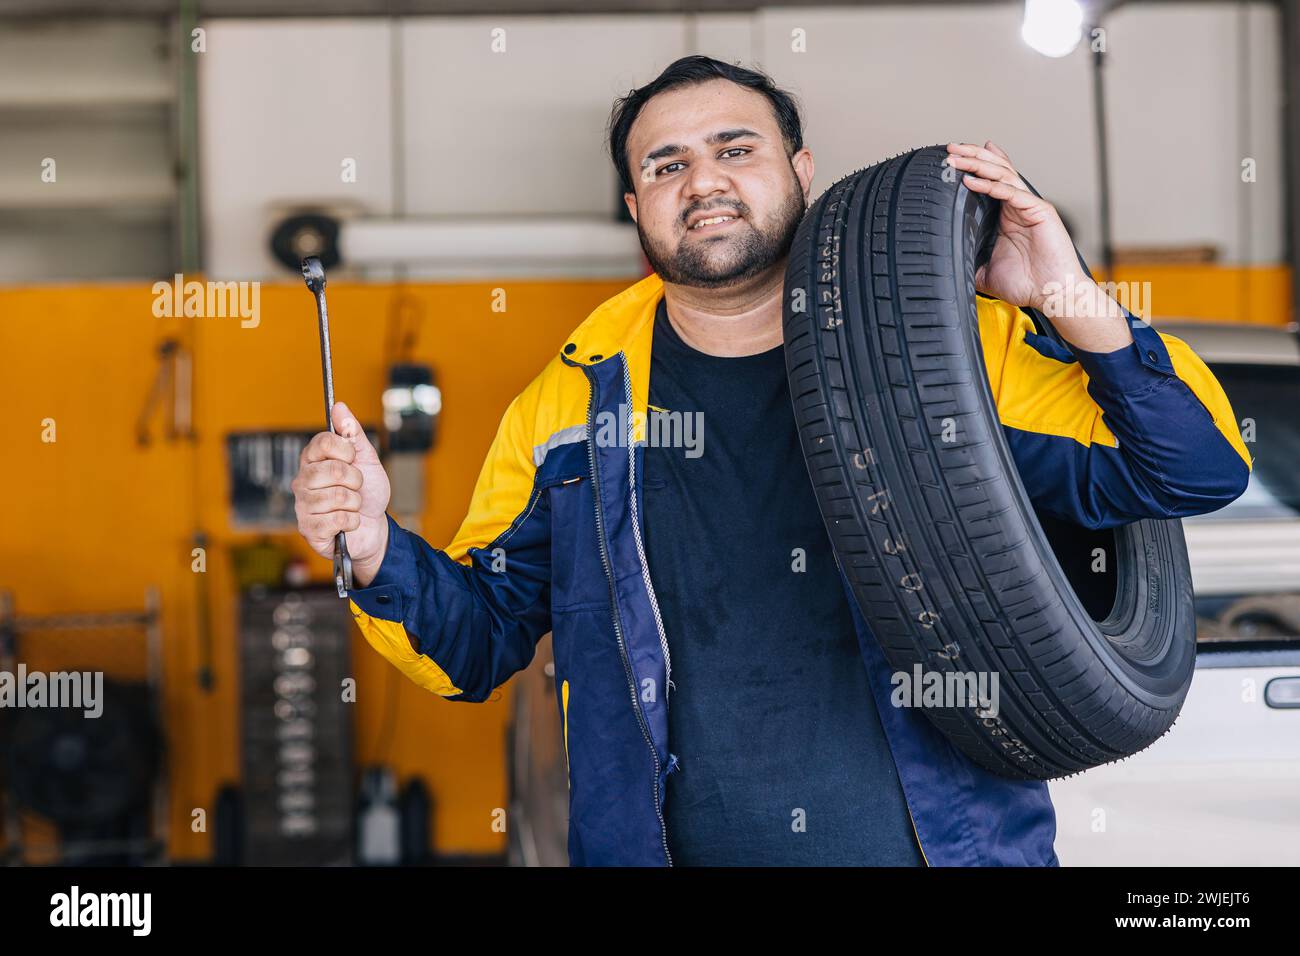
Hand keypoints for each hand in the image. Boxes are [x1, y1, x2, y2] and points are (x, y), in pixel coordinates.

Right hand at [291, 401, 390, 585]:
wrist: (374, 527)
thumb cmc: (368, 492)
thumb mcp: (367, 459)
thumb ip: (353, 433)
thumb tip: (339, 405)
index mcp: (313, 459)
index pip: (323, 441)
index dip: (346, 450)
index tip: (353, 459)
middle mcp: (302, 480)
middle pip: (333, 470)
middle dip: (356, 480)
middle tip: (355, 487)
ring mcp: (303, 505)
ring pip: (337, 497)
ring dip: (355, 504)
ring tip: (352, 506)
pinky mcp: (309, 529)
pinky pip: (337, 519)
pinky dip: (352, 521)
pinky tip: (347, 523)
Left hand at [945, 141, 1130, 351]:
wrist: (1053, 295)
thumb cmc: (1027, 284)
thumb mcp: (986, 272)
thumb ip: (969, 262)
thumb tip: (946, 264)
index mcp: (1008, 216)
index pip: (990, 182)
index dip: (973, 168)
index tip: (952, 160)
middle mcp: (1019, 206)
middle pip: (995, 171)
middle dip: (971, 157)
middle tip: (949, 149)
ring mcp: (1030, 206)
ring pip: (1003, 175)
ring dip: (978, 164)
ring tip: (956, 156)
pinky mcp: (1040, 211)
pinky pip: (1013, 193)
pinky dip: (992, 185)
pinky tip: (972, 181)